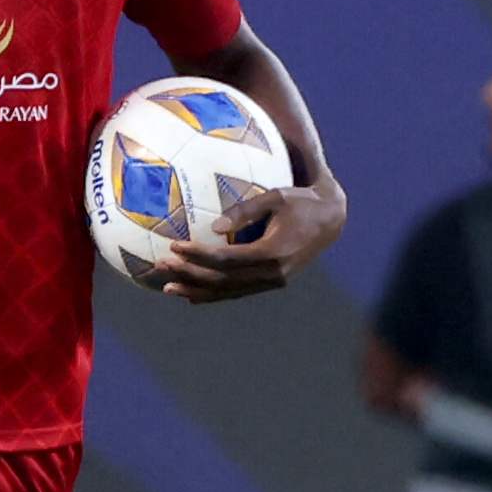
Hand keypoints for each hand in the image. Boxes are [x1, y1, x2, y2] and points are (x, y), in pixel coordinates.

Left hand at [160, 173, 347, 302]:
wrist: (330, 221)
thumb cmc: (300, 201)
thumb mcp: (275, 197)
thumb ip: (246, 211)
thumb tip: (213, 226)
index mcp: (272, 252)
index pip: (226, 259)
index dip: (198, 255)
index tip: (174, 247)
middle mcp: (272, 273)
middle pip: (222, 280)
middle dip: (190, 275)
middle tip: (161, 267)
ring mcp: (273, 282)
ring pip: (228, 291)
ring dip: (196, 290)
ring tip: (167, 287)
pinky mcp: (272, 282)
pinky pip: (237, 291)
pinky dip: (213, 294)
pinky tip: (192, 294)